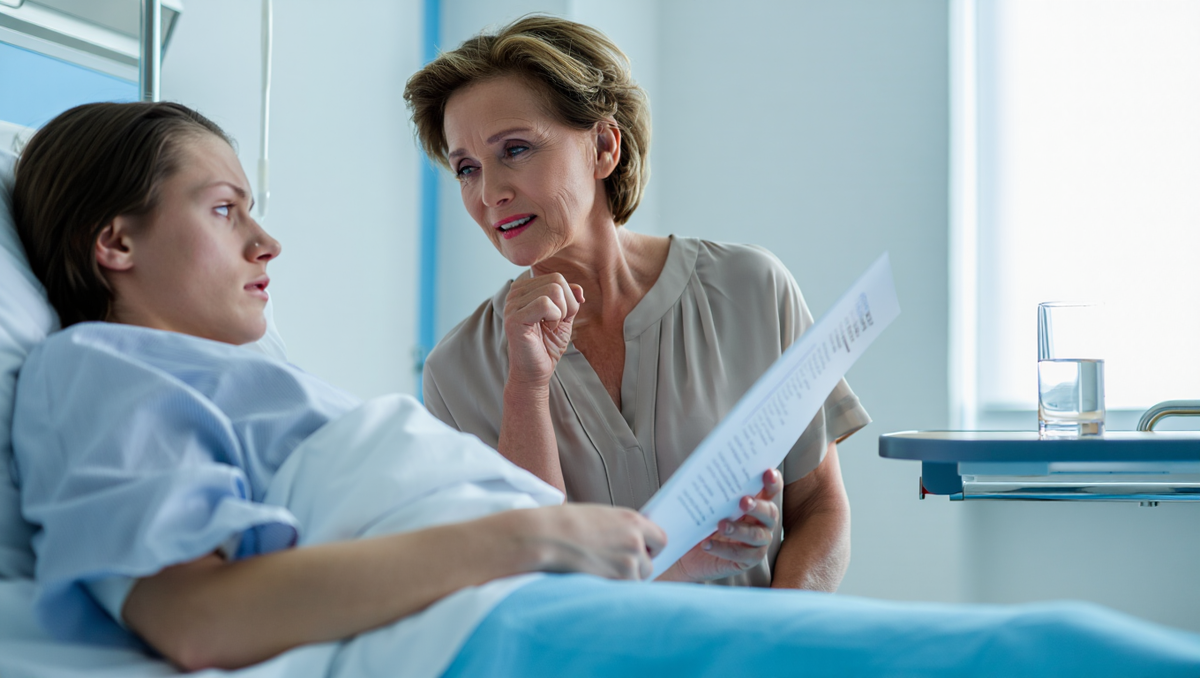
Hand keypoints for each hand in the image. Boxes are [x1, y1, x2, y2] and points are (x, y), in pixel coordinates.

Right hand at [503, 273, 584, 388]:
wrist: (536, 371)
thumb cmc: (547, 345)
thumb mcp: (565, 316)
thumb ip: (570, 298)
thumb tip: (579, 289)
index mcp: (525, 288)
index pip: (557, 277)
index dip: (568, 299)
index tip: (559, 317)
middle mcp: (515, 292)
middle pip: (556, 281)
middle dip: (567, 305)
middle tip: (556, 324)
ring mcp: (512, 304)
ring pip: (553, 290)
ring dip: (560, 313)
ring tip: (549, 327)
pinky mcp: (514, 318)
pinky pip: (545, 304)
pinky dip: (554, 318)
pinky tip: (546, 329)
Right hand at [520, 504, 666, 580]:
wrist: (546, 536)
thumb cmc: (565, 523)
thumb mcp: (600, 516)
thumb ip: (621, 529)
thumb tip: (632, 545)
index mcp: (632, 520)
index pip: (660, 540)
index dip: (651, 548)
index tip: (643, 553)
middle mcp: (635, 541)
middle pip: (650, 565)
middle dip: (636, 568)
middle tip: (613, 566)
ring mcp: (628, 563)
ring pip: (636, 580)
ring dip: (622, 580)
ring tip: (599, 571)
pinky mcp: (616, 581)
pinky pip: (622, 592)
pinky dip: (611, 589)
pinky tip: (594, 578)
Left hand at [659, 469, 782, 582]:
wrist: (687, 552)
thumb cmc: (701, 523)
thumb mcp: (708, 505)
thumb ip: (716, 493)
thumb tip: (709, 475)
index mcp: (756, 503)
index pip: (771, 490)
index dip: (773, 482)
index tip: (768, 473)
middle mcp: (761, 522)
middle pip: (770, 513)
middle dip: (758, 506)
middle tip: (743, 501)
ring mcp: (757, 543)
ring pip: (757, 535)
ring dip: (739, 529)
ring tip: (721, 525)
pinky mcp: (747, 561)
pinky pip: (741, 555)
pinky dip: (723, 549)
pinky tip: (707, 544)